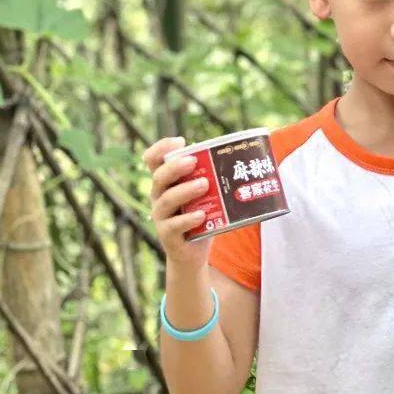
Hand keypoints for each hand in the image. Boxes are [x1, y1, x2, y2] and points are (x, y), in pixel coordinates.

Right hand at [144, 137, 213, 271]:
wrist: (193, 252)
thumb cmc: (201, 215)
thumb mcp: (206, 194)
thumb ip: (214, 177)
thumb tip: (241, 157)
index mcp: (166, 182)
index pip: (152, 160)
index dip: (161, 148)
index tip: (180, 141)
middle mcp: (159, 196)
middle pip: (159, 177)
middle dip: (175, 167)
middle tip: (193, 161)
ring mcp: (161, 216)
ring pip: (166, 200)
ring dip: (185, 190)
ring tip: (204, 184)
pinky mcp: (167, 235)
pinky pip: (173, 226)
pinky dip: (187, 219)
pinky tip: (201, 215)